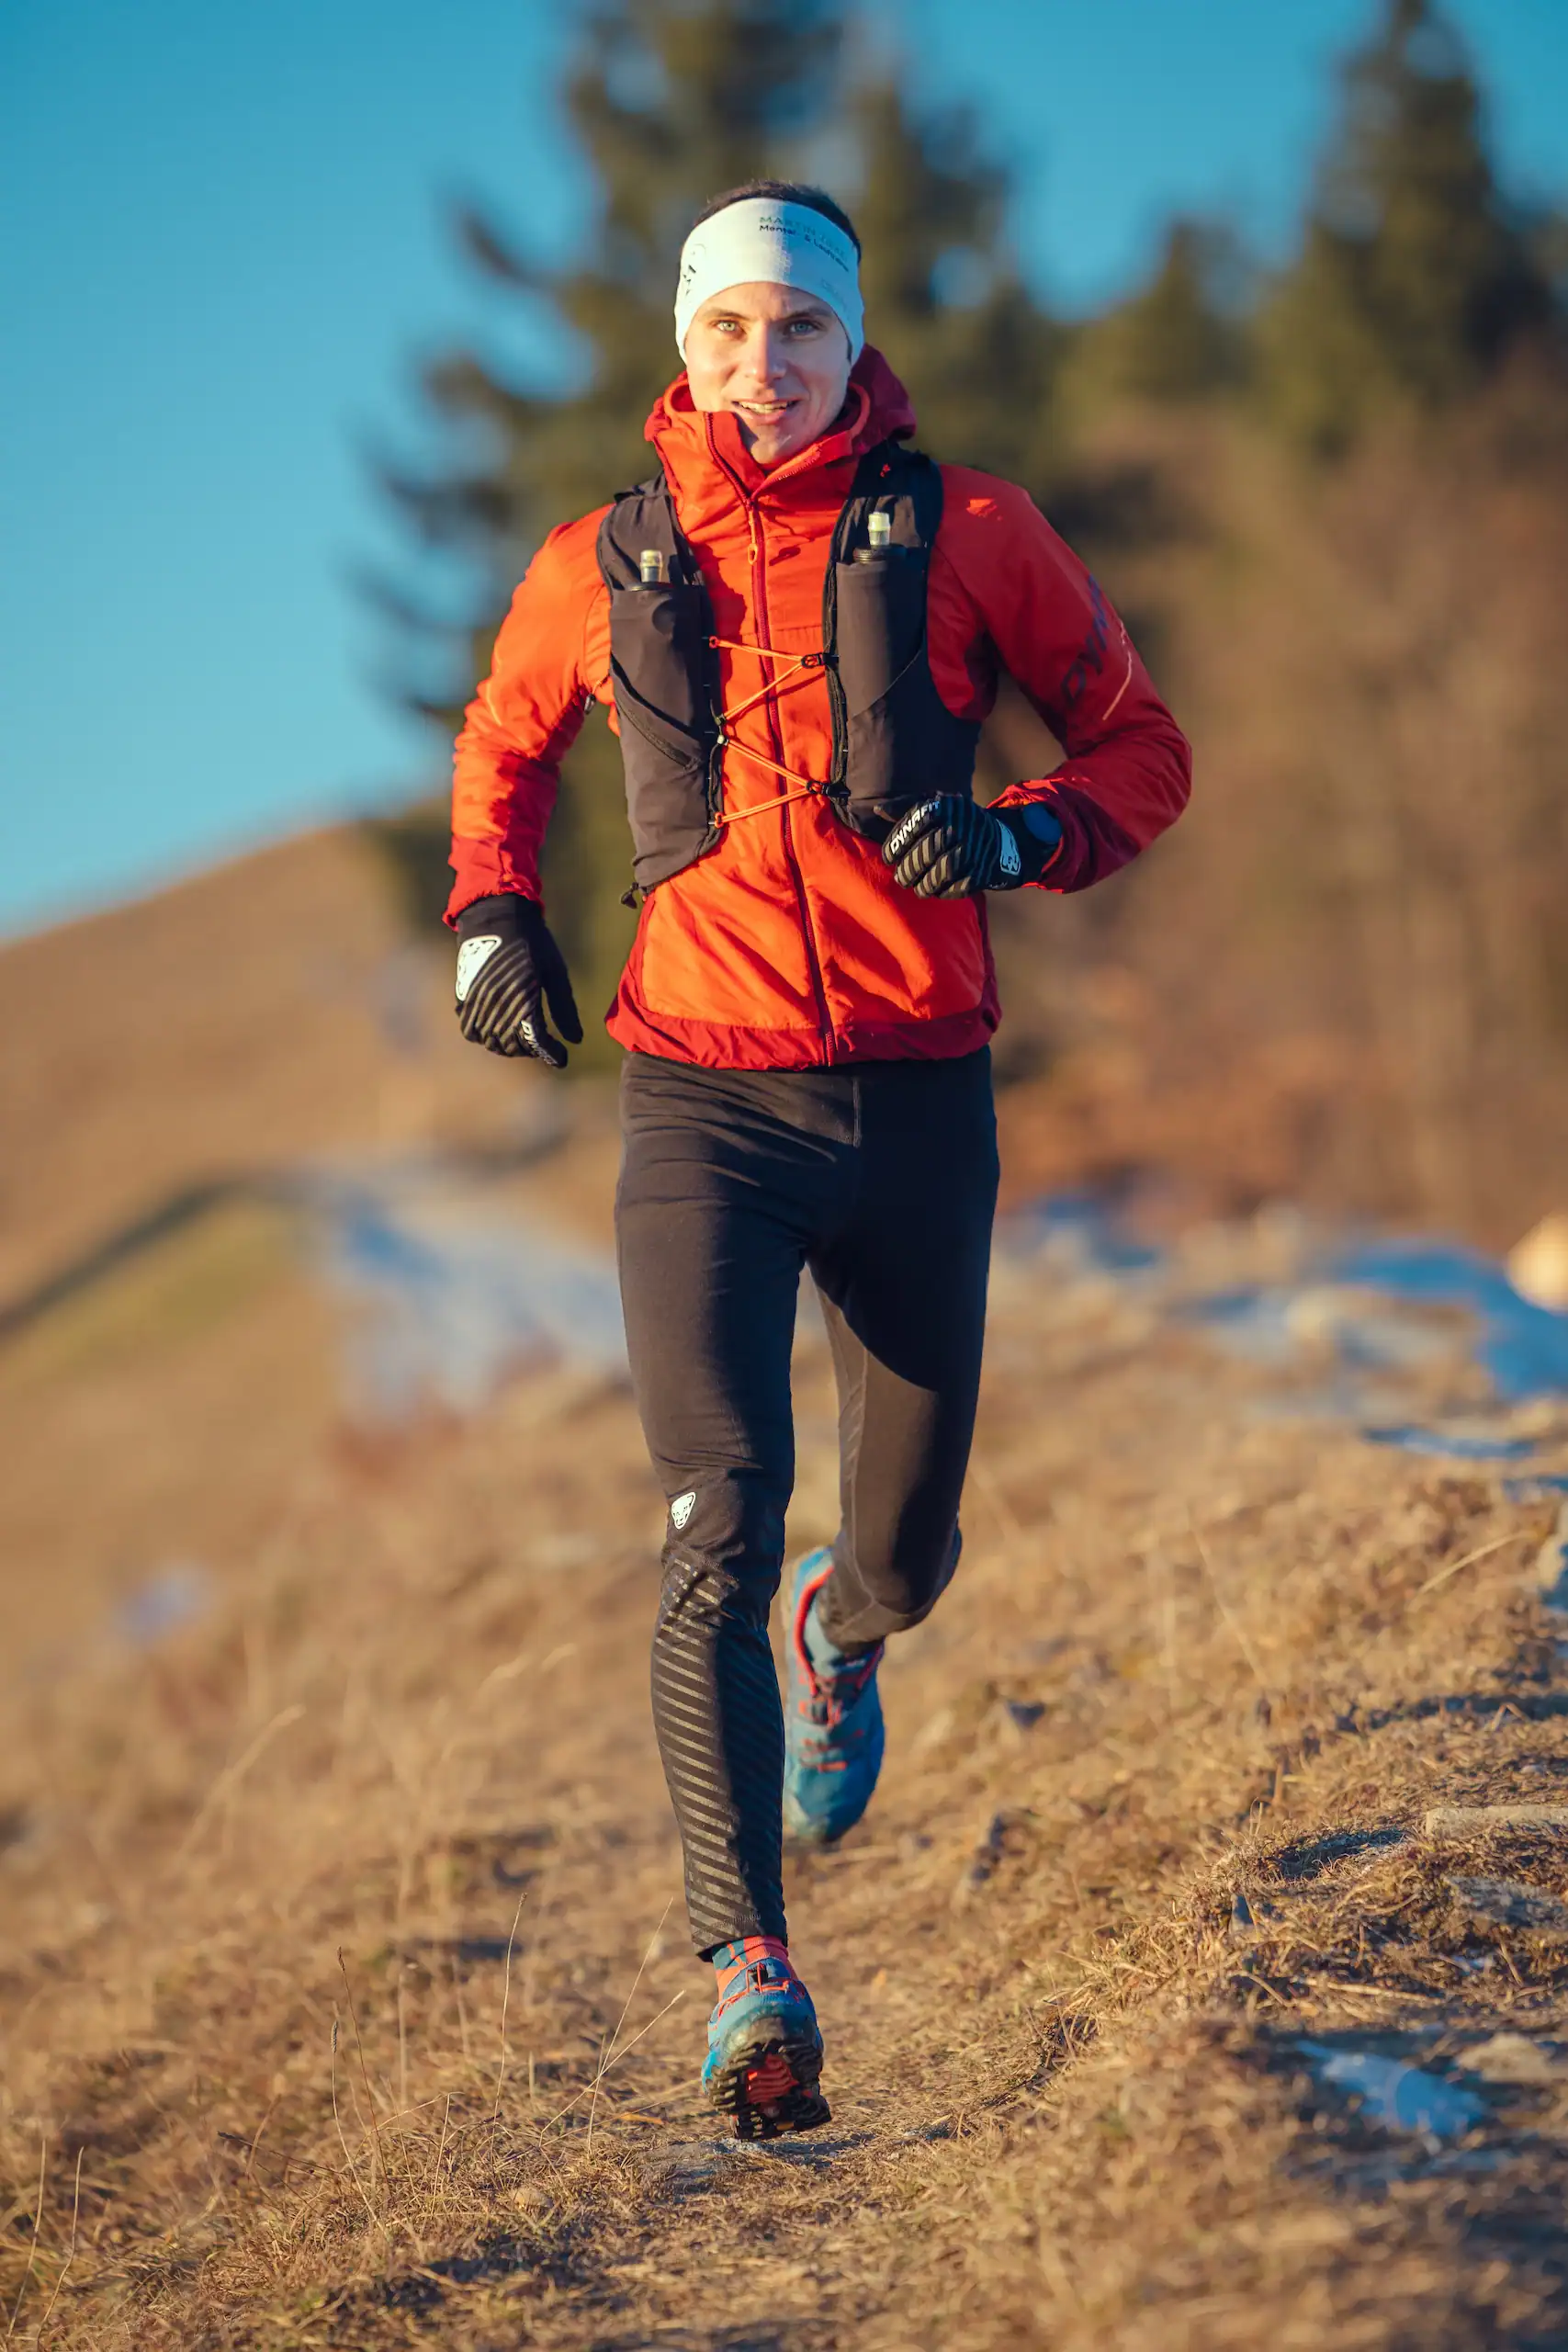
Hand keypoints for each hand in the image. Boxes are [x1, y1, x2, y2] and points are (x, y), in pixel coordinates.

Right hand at [454, 896, 583, 1067]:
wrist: (495, 917)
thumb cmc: (532, 943)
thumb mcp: (555, 972)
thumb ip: (564, 1008)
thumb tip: (576, 1040)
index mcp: (522, 1000)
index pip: (536, 1041)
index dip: (551, 1054)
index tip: (562, 1058)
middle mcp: (496, 1006)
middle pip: (512, 1045)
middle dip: (530, 1050)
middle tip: (543, 1044)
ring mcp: (476, 1004)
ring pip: (490, 1041)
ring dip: (508, 1045)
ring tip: (522, 1039)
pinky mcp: (463, 998)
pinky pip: (470, 1030)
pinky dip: (486, 1035)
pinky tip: (500, 1029)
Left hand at [881, 795, 1062, 897]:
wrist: (1001, 841)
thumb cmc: (958, 824)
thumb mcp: (937, 808)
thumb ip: (907, 807)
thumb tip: (878, 810)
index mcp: (947, 808)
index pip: (916, 823)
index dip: (897, 843)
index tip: (888, 857)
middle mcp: (961, 827)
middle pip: (926, 852)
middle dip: (908, 869)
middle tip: (900, 877)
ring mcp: (973, 850)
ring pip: (940, 872)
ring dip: (923, 885)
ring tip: (916, 886)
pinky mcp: (981, 872)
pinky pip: (956, 887)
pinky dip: (942, 892)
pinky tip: (935, 891)